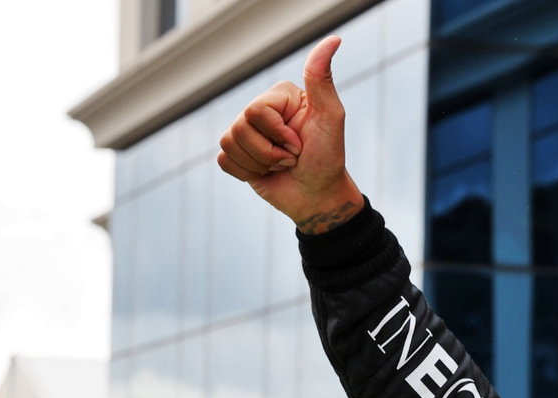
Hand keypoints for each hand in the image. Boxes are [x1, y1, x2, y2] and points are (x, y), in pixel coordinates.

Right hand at [217, 36, 363, 232]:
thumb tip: (333, 40)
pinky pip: (224, 160)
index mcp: (279, 96)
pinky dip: (246, 172)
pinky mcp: (237, 154)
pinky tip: (266, 173)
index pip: (256, 110)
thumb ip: (322, 79)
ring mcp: (246, 132)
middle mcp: (260, 110)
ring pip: (230, 144)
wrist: (318, 196)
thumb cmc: (328, 157)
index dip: (277, 134)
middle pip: (240, 127)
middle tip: (292, 157)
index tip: (300, 144)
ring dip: (260, 164)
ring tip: (281, 165)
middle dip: (269, 153)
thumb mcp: (331, 117)